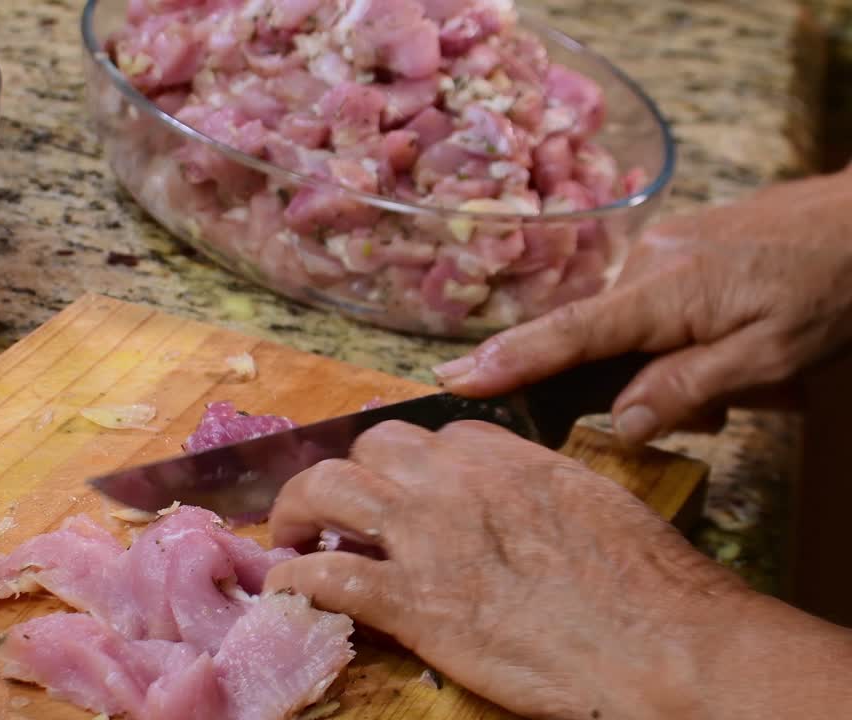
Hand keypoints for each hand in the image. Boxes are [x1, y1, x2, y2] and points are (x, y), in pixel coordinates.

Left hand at [264, 420, 752, 719]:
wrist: (666, 648)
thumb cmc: (654, 587)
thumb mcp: (598, 505)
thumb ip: (541, 489)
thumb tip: (519, 501)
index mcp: (506, 459)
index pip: (435, 436)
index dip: (412, 464)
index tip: (405, 490)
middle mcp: (456, 484)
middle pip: (373, 446)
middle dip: (352, 472)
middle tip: (339, 509)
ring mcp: (428, 539)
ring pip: (328, 489)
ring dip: (298, 508)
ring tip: (291, 535)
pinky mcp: (413, 604)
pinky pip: (325, 578)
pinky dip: (294, 582)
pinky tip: (287, 590)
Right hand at [431, 169, 851, 444]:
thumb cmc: (835, 282)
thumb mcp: (774, 355)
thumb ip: (690, 388)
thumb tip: (619, 422)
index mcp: (664, 292)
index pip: (567, 335)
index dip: (508, 361)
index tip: (450, 379)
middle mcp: (647, 264)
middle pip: (600, 343)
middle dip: (639, 386)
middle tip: (722, 407)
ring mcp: (661, 251)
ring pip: (634, 331)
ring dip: (674, 365)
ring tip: (753, 378)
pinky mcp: (679, 248)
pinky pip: (655, 308)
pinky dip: (683, 339)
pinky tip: (738, 344)